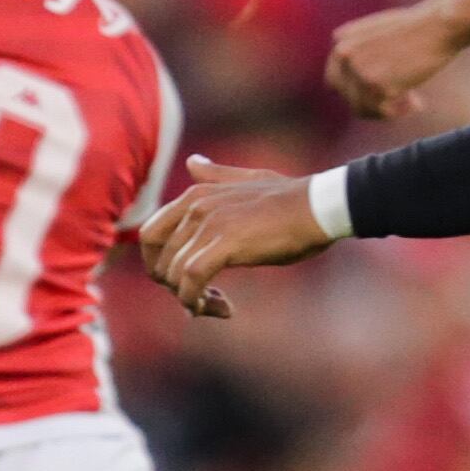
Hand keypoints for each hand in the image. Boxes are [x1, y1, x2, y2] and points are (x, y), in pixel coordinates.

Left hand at [135, 156, 337, 317]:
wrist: (319, 206)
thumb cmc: (290, 198)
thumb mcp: (247, 179)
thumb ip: (215, 175)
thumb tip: (191, 162)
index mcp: (195, 193)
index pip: (150, 235)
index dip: (161, 265)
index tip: (183, 282)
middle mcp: (195, 206)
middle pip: (157, 258)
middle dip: (172, 285)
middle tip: (200, 299)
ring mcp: (209, 223)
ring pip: (174, 273)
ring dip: (189, 298)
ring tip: (217, 306)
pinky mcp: (225, 243)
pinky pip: (192, 279)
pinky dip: (196, 299)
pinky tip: (219, 308)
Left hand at [327, 3, 461, 119]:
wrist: (438, 25)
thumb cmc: (416, 26)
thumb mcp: (376, 29)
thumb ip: (356, 47)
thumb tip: (345, 72)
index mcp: (340, 41)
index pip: (335, 80)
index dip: (359, 89)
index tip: (382, 89)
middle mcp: (344, 55)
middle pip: (347, 96)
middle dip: (372, 101)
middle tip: (398, 99)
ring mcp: (359, 70)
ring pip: (362, 108)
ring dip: (387, 109)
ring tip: (413, 101)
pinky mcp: (377, 85)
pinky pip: (384, 112)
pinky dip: (400, 112)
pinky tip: (418, 104)